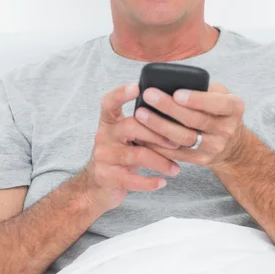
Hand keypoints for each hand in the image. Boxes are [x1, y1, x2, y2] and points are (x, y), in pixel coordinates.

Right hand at [81, 83, 181, 212]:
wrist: (97, 186)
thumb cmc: (121, 153)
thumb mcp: (126, 136)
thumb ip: (142, 123)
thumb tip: (176, 112)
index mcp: (109, 121)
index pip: (110, 102)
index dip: (122, 93)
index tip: (138, 87)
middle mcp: (104, 135)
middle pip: (131, 126)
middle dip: (157, 133)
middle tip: (177, 142)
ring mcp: (104, 156)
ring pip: (136, 154)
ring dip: (161, 162)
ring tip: (176, 169)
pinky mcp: (107, 177)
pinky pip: (131, 179)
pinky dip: (149, 182)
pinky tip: (162, 182)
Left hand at [134, 82, 247, 169]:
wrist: (232, 143)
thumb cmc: (218, 109)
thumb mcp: (220, 94)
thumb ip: (202, 87)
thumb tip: (168, 80)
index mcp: (234, 108)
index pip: (217, 103)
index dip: (196, 99)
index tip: (176, 93)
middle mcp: (227, 129)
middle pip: (195, 120)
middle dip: (169, 108)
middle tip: (149, 95)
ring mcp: (215, 147)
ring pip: (183, 138)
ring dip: (159, 126)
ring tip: (140, 114)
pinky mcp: (202, 160)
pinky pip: (176, 153)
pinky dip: (158, 144)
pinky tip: (143, 133)